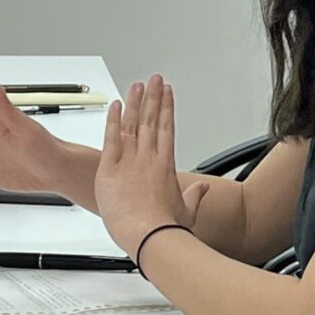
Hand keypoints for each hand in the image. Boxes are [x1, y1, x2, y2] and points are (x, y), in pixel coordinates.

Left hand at [94, 75, 209, 257]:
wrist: (150, 236)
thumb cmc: (166, 228)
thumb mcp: (187, 212)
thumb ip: (194, 197)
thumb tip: (202, 190)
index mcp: (166, 165)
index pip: (167, 128)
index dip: (167, 108)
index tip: (167, 94)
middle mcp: (149, 157)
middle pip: (152, 119)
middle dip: (153, 96)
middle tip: (154, 79)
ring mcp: (131, 161)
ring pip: (134, 123)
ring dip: (136, 101)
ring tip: (138, 84)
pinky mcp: (112, 168)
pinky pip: (111, 138)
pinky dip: (113, 120)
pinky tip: (116, 105)